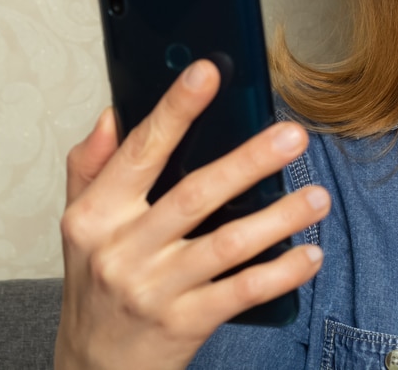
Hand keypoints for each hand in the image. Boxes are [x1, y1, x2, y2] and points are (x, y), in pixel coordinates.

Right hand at [55, 60, 328, 369]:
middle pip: (194, 195)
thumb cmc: (95, 286)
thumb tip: (113, 113)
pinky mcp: (184, 324)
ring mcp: (154, 290)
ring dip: (279, 219)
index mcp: (95, 216)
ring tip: (318, 196)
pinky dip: (280, 273)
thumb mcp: (79, 227)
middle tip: (293, 136)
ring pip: (227, 245)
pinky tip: (309, 254)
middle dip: (248, 162)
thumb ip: (92, 167)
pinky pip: (241, 293)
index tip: (209, 72)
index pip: (140, 152)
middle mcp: (122, 250)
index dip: (175, 109)